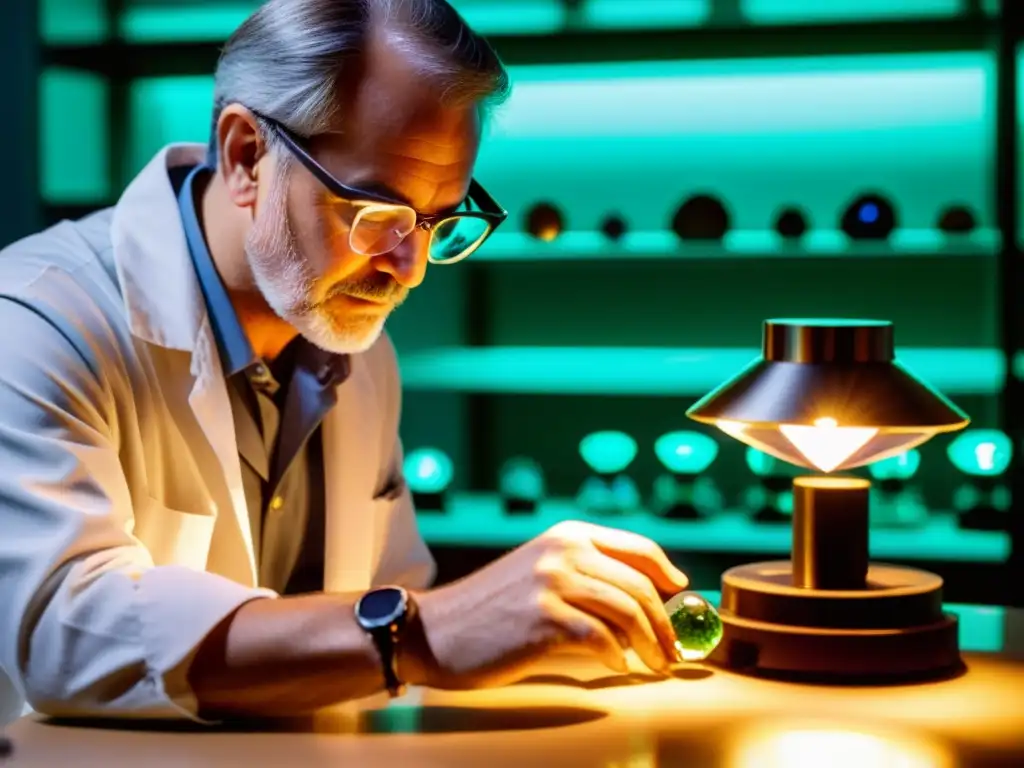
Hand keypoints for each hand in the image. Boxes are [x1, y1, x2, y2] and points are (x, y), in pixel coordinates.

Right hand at [407, 520, 688, 688]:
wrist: (437, 629)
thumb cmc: (491, 609)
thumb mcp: (538, 571)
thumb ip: (584, 573)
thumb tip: (642, 598)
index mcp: (566, 535)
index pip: (636, 546)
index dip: (666, 572)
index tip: (679, 593)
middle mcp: (563, 551)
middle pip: (638, 585)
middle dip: (664, 622)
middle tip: (672, 650)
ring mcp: (553, 582)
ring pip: (626, 612)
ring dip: (650, 644)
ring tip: (654, 664)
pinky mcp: (543, 618)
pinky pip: (600, 639)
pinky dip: (617, 656)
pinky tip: (617, 665)